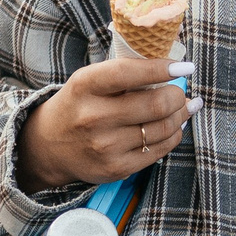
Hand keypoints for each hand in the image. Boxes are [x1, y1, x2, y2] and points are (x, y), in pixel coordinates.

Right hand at [17, 57, 197, 190]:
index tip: (185, 67)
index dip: (161, 69)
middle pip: (155, 105)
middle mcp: (93, 117)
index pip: (128, 73)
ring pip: (163, 128)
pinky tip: (173, 126)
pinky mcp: (116, 168)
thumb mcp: (90, 81)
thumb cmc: (80, 104)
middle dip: (177, 96)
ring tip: (183, 107)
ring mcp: (105, 146)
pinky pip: (160, 149)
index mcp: (85, 86)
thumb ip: (126, 74)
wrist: (50, 146)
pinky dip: (173, 134)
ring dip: (180, 115)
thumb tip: (175, 72)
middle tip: (180, 92)